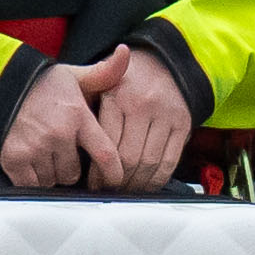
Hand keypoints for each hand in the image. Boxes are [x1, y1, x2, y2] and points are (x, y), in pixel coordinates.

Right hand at [0, 57, 124, 190]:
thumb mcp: (73, 76)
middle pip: (75, 172)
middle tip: (62, 151)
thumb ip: (104, 72)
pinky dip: (32, 179)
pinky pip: (31, 184)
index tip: (114, 179)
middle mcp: (58, 134)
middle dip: (72, 168)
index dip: (113, 173)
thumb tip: (125, 53)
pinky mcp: (13, 159)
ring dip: (51, 174)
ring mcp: (34, 147)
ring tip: (45, 153)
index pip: (106, 155)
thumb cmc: (39, 84)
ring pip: (54, 180)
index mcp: (77, 116)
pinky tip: (31, 161)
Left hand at [78, 45, 194, 192]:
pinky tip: (146, 185)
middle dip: (118, 182)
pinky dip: (158, 179)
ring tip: (125, 191)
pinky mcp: (183, 124)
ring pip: (150, 162)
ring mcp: (166, 115)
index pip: (108, 144)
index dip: (100, 170)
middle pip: (130, 158)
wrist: (161, 63)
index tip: (93, 183)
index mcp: (117, 96)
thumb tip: (71, 144)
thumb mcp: (97, 83)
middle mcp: (143, 104)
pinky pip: (170, 160)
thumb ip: (82, 108)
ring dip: (137, 184)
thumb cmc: (124, 80)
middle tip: (108, 191)